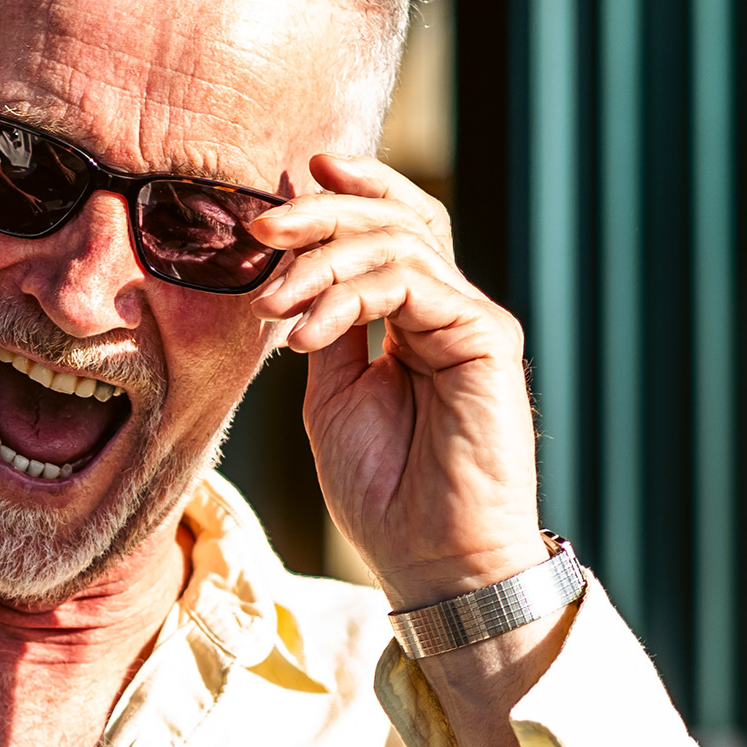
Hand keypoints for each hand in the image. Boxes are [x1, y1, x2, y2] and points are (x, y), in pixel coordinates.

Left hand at [249, 153, 542, 611]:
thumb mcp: (332, 397)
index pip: (390, 230)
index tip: (282, 188)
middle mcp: (448, 310)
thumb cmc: (385, 492)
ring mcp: (471, 321)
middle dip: (320, 213)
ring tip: (273, 305)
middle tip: (259, 229)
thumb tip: (294, 278)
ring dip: (322, 261)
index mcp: (416, 320)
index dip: (346, 196)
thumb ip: (327, 331)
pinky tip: (306, 335)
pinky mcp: (486, 338)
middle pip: (394, 220)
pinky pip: (412, 284)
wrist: (431, 558)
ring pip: (401, 241)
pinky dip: (348, 297)